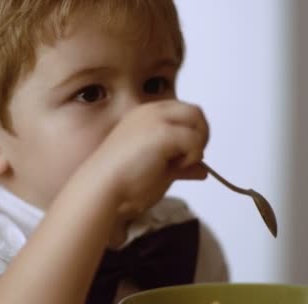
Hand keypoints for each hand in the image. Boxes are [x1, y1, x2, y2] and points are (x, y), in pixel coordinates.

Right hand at [79, 100, 209, 218]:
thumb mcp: (159, 170)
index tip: (186, 158)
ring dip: (197, 143)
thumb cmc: (123, 182)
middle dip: (200, 135)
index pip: (182, 113)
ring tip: (180, 164)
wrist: (103, 188)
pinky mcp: (163, 131)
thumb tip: (203, 170)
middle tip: (190, 160)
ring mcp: (156, 118)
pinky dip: (193, 155)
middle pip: (194, 112)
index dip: (191, 133)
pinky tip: (175, 168)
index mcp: (145, 116)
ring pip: (197, 119)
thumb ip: (181, 165)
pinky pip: (194, 139)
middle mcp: (151, 111)